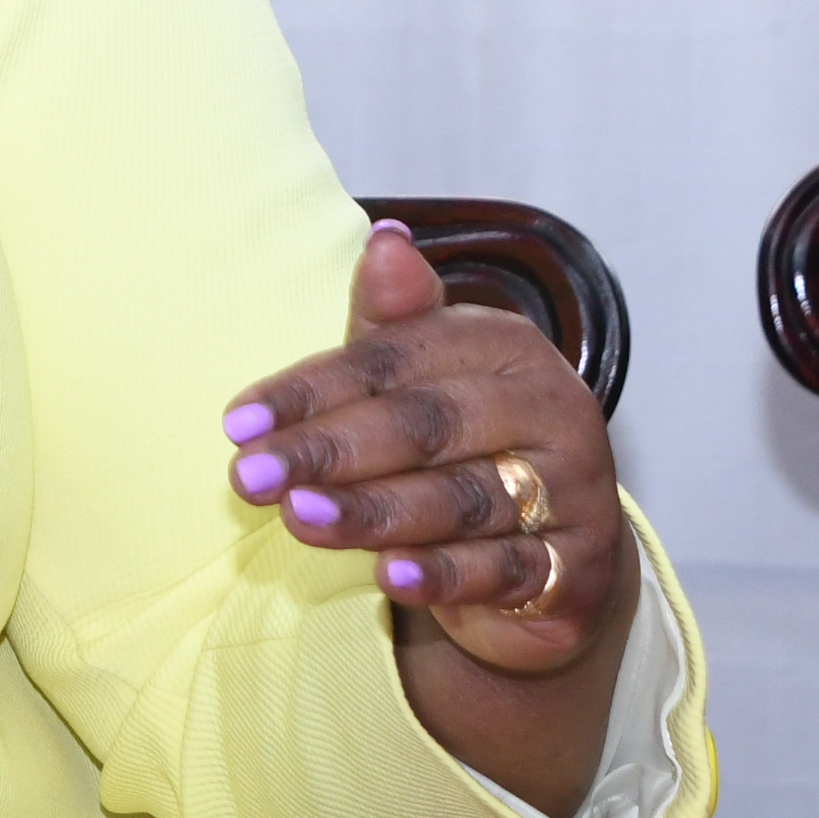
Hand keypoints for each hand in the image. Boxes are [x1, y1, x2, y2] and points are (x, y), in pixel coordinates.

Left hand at [223, 220, 630, 679]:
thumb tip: (385, 240)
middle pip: (428, 425)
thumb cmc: (465, 447)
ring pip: (463, 499)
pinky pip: (509, 569)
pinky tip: (391, 577)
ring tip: (301, 519)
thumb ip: (395, 321)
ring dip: (375, 512)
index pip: (396, 360)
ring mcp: (573, 487)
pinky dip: (447, 574)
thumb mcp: (424, 379)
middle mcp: (550, 407)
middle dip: (331, 451)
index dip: (311, 391)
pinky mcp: (579, 564)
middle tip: (251, 477)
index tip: (238, 423)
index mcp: (504, 345)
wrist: (553, 552)